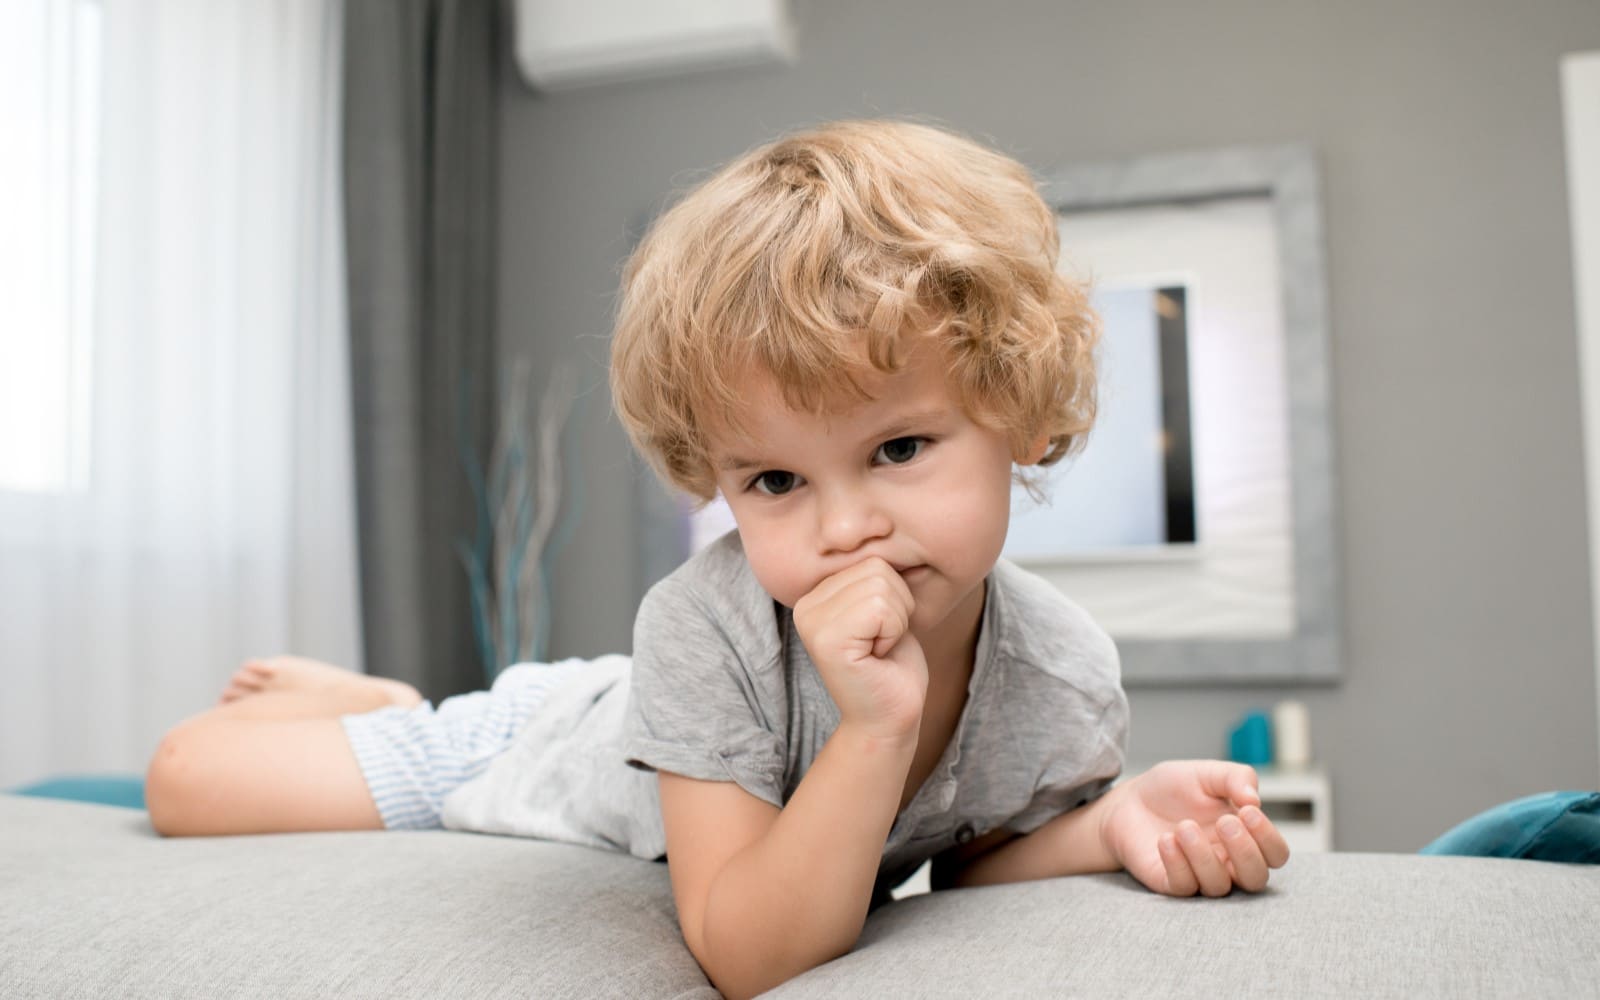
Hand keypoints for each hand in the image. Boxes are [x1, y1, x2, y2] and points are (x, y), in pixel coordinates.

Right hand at [792, 557, 927, 741]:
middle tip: (880, 642)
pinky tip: (877, 656)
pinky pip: (884, 609)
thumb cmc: (892, 665)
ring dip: (896, 622)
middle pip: (878, 570)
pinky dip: (894, 633)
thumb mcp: (882, 608)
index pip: (872, 561)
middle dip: (896, 608)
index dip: (893, 597)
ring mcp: (812, 622)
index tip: (878, 631)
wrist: (889, 717)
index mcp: (815, 594)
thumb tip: (885, 533)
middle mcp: (805, 605)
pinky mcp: (827, 640)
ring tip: (878, 648)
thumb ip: (875, 577)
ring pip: (883, 588)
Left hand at [1097, 760, 1289, 896]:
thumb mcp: (1206, 773)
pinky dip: (1177, 863)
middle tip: (1225, 822)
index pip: (1275, 854)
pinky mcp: (1170, 883)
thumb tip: (1255, 799)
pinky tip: (1166, 840)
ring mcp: (1199, 875)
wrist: (1127, 800)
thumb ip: (1235, 778)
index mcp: (1244, 836)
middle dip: (1245, 853)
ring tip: (1184, 826)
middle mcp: (1226, 862)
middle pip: (1256, 879)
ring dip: (1204, 856)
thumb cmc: (1172, 789)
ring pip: (1219, 886)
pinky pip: (1183, 886)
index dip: (1269, 838)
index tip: (1247, 811)